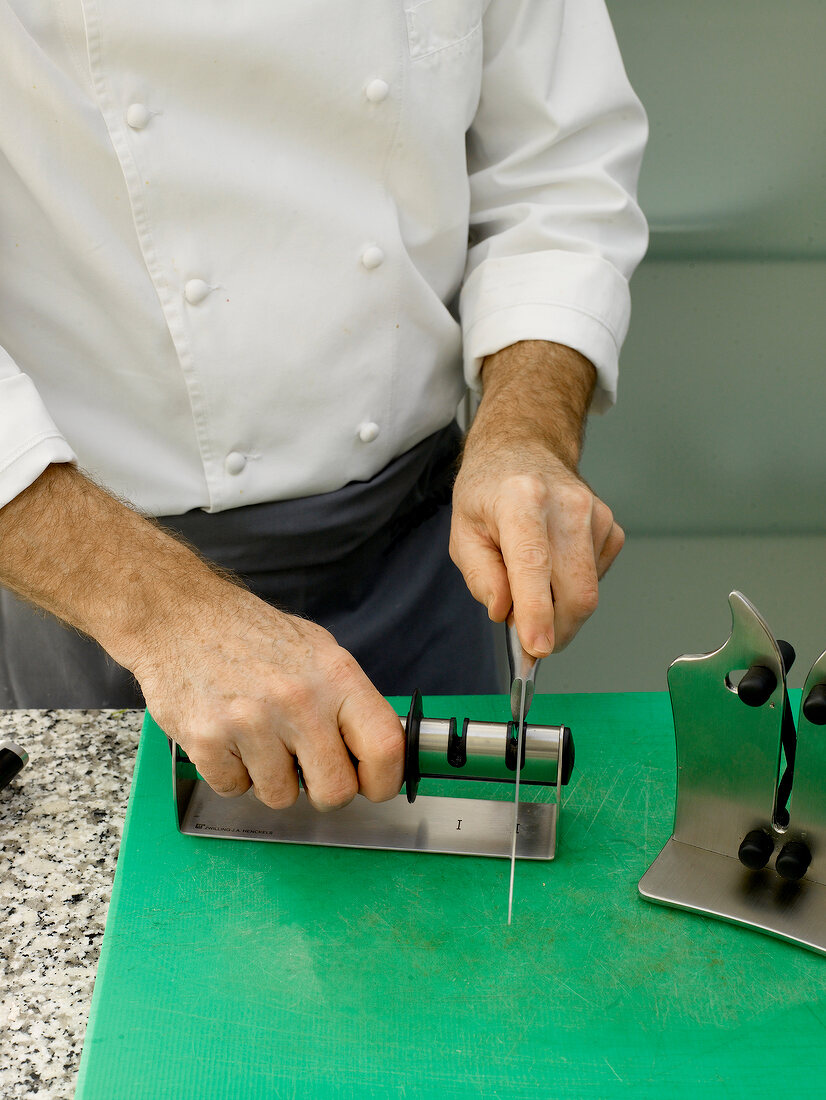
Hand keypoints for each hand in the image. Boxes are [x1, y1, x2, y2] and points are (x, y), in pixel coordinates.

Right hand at [133, 580, 404, 809]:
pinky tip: (228, 737)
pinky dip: (231, 773)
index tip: (372, 785)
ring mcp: (252, 721)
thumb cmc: (248, 633)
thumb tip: (378, 748)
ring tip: (258, 738)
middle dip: (322, 790)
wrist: (178, 614)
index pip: (385, 747)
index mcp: (335, 675)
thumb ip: (348, 698)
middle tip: (306, 767)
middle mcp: (299, 699)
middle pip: (335, 791)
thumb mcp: (316, 649)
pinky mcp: (208, 740)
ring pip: (281, 798)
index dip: (383, 780)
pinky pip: (234, 790)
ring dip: (271, 779)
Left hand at [449, 340, 623, 656]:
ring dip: (559, 609)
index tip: (537, 649)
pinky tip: (552, 564)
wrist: (523, 450)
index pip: (534, 566)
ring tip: (530, 585)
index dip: (537, 613)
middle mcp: (566, 504)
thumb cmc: (489, 491)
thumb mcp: (463, 532)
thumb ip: (480, 576)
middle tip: (529, 641)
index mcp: (521, 500)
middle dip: (555, 631)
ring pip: (588, 592)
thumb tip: (504, 612)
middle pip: (576, 591)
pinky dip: (571, 587)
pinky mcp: (610, 526)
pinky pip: (595, 579)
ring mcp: (595, 514)